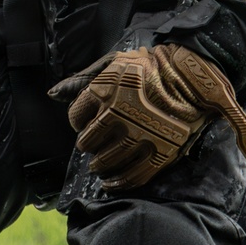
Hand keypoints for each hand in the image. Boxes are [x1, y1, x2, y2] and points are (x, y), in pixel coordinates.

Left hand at [54, 43, 245, 191]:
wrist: (193, 74)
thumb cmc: (151, 66)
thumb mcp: (116, 62)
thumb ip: (84, 78)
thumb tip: (52, 93)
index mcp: (108, 88)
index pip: (77, 116)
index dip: (79, 122)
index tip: (87, 123)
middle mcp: (121, 112)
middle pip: (89, 141)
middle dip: (89, 145)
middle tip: (94, 145)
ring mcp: (141, 133)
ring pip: (107, 161)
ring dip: (100, 166)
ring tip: (101, 165)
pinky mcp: (161, 151)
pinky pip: (132, 176)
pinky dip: (118, 183)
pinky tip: (112, 182)